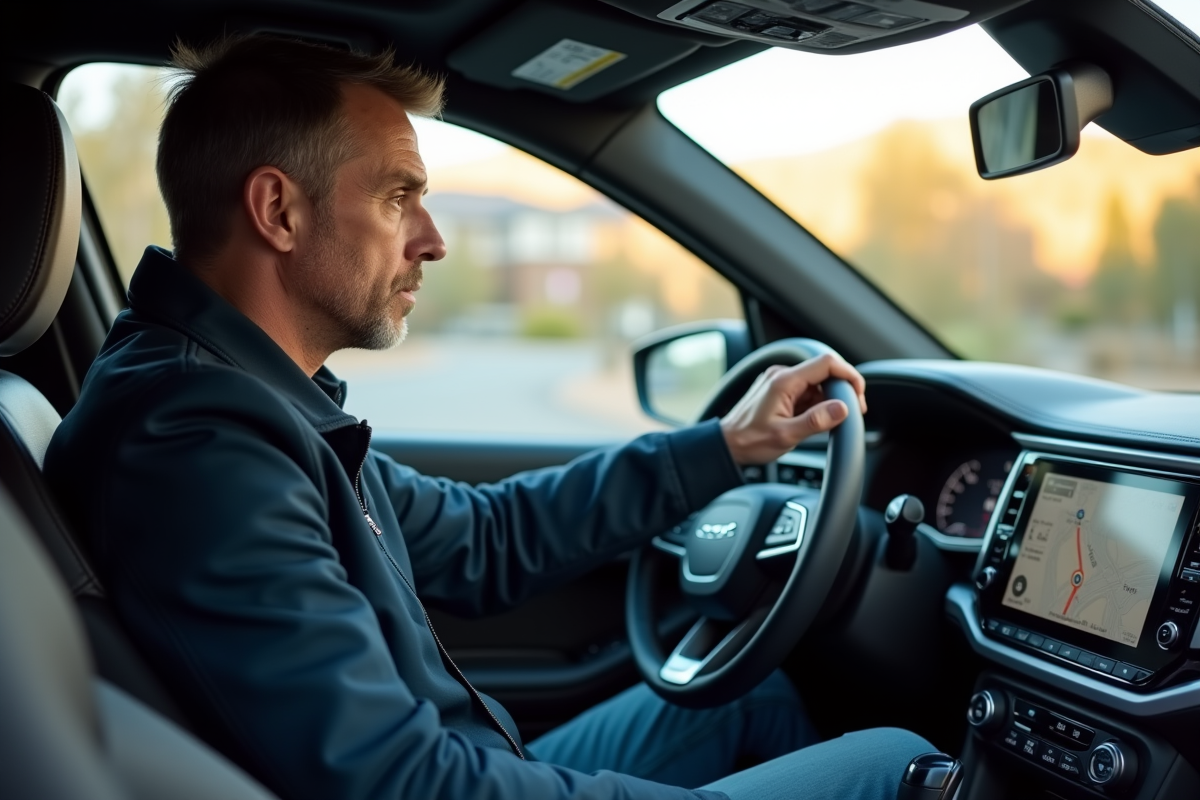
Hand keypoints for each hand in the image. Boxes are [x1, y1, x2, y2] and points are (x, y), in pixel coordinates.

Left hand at [719, 353, 866, 465]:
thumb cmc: (750, 441)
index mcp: (784, 381)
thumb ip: (816, 421)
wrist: (727, 444)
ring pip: (817, 382)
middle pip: (824, 371)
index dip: (849, 375)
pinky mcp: (779, 390)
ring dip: (828, 398)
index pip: (827, 363)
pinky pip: (806, 390)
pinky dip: (816, 403)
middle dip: (841, 389)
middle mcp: (782, 375)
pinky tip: (814, 419)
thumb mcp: (786, 435)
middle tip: (850, 412)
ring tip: (827, 422)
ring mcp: (780, 381)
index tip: (859, 394)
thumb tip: (842, 409)